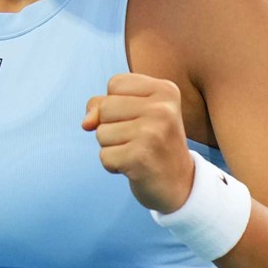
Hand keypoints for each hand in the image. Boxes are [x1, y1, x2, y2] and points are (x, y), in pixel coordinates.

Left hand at [81, 73, 196, 213]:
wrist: (180, 184)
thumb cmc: (153, 144)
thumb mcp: (135, 113)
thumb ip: (104, 105)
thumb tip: (86, 123)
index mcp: (165, 90)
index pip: (115, 84)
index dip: (117, 104)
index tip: (140, 119)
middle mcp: (162, 108)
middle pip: (105, 107)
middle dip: (112, 127)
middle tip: (139, 139)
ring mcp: (153, 133)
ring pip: (101, 132)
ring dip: (112, 147)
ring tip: (137, 152)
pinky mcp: (141, 157)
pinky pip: (104, 156)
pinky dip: (114, 165)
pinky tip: (134, 167)